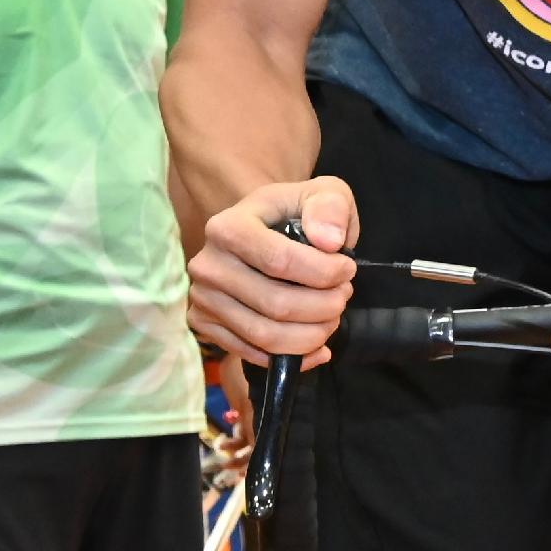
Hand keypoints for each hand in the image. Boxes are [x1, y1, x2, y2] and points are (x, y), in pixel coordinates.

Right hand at [189, 177, 357, 366]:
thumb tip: (330, 241)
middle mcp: (207, 265)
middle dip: (325, 306)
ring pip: (267, 336)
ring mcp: (203, 299)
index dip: (325, 273)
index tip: (347, 269)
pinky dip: (296, 356)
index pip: (280, 261)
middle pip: (277, 305)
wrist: (263, 232)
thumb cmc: (296, 215)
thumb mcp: (323, 194)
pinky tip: (317, 344)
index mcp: (228, 227)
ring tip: (332, 316)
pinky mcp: (205, 326)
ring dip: (314, 334)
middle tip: (343, 296)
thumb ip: (330, 207)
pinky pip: (255, 355)